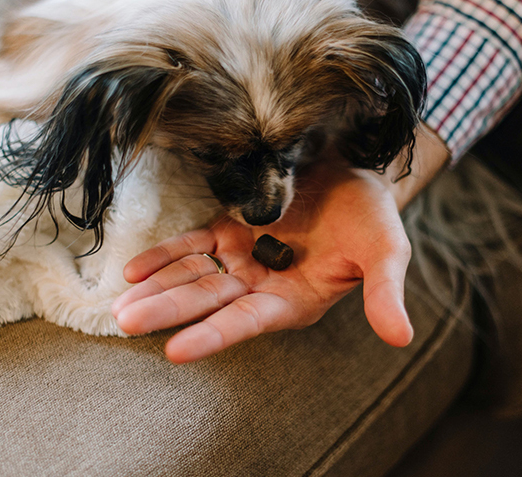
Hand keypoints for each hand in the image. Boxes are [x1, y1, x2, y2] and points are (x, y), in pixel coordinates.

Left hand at [111, 159, 414, 362]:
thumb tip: (402, 338)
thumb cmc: (372, 216)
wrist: (356, 172)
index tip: (177, 350)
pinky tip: (135, 271)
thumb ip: (385, 293)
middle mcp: (261, 283)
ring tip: (119, 305)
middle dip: (169, 312)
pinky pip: (192, 244)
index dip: (214, 334)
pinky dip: (165, 256)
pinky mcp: (229, 228)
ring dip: (158, 289)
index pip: (247, 321)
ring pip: (193, 276)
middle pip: (208, 301)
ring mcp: (242, 256)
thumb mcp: (385, 252)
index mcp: (293, 299)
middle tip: (127, 323)